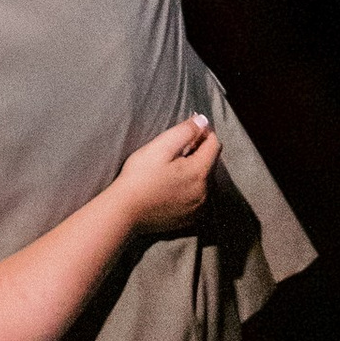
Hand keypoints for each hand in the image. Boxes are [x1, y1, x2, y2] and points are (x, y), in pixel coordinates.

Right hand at [118, 112, 218, 228]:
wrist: (124, 211)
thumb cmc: (140, 176)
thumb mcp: (160, 147)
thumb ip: (185, 132)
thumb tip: (203, 121)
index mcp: (199, 173)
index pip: (214, 145)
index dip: (204, 132)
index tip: (189, 128)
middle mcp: (205, 193)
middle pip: (211, 163)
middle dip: (200, 151)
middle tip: (178, 146)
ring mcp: (198, 209)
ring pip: (206, 181)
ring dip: (196, 170)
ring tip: (175, 166)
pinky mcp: (190, 219)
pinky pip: (199, 197)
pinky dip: (192, 187)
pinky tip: (174, 185)